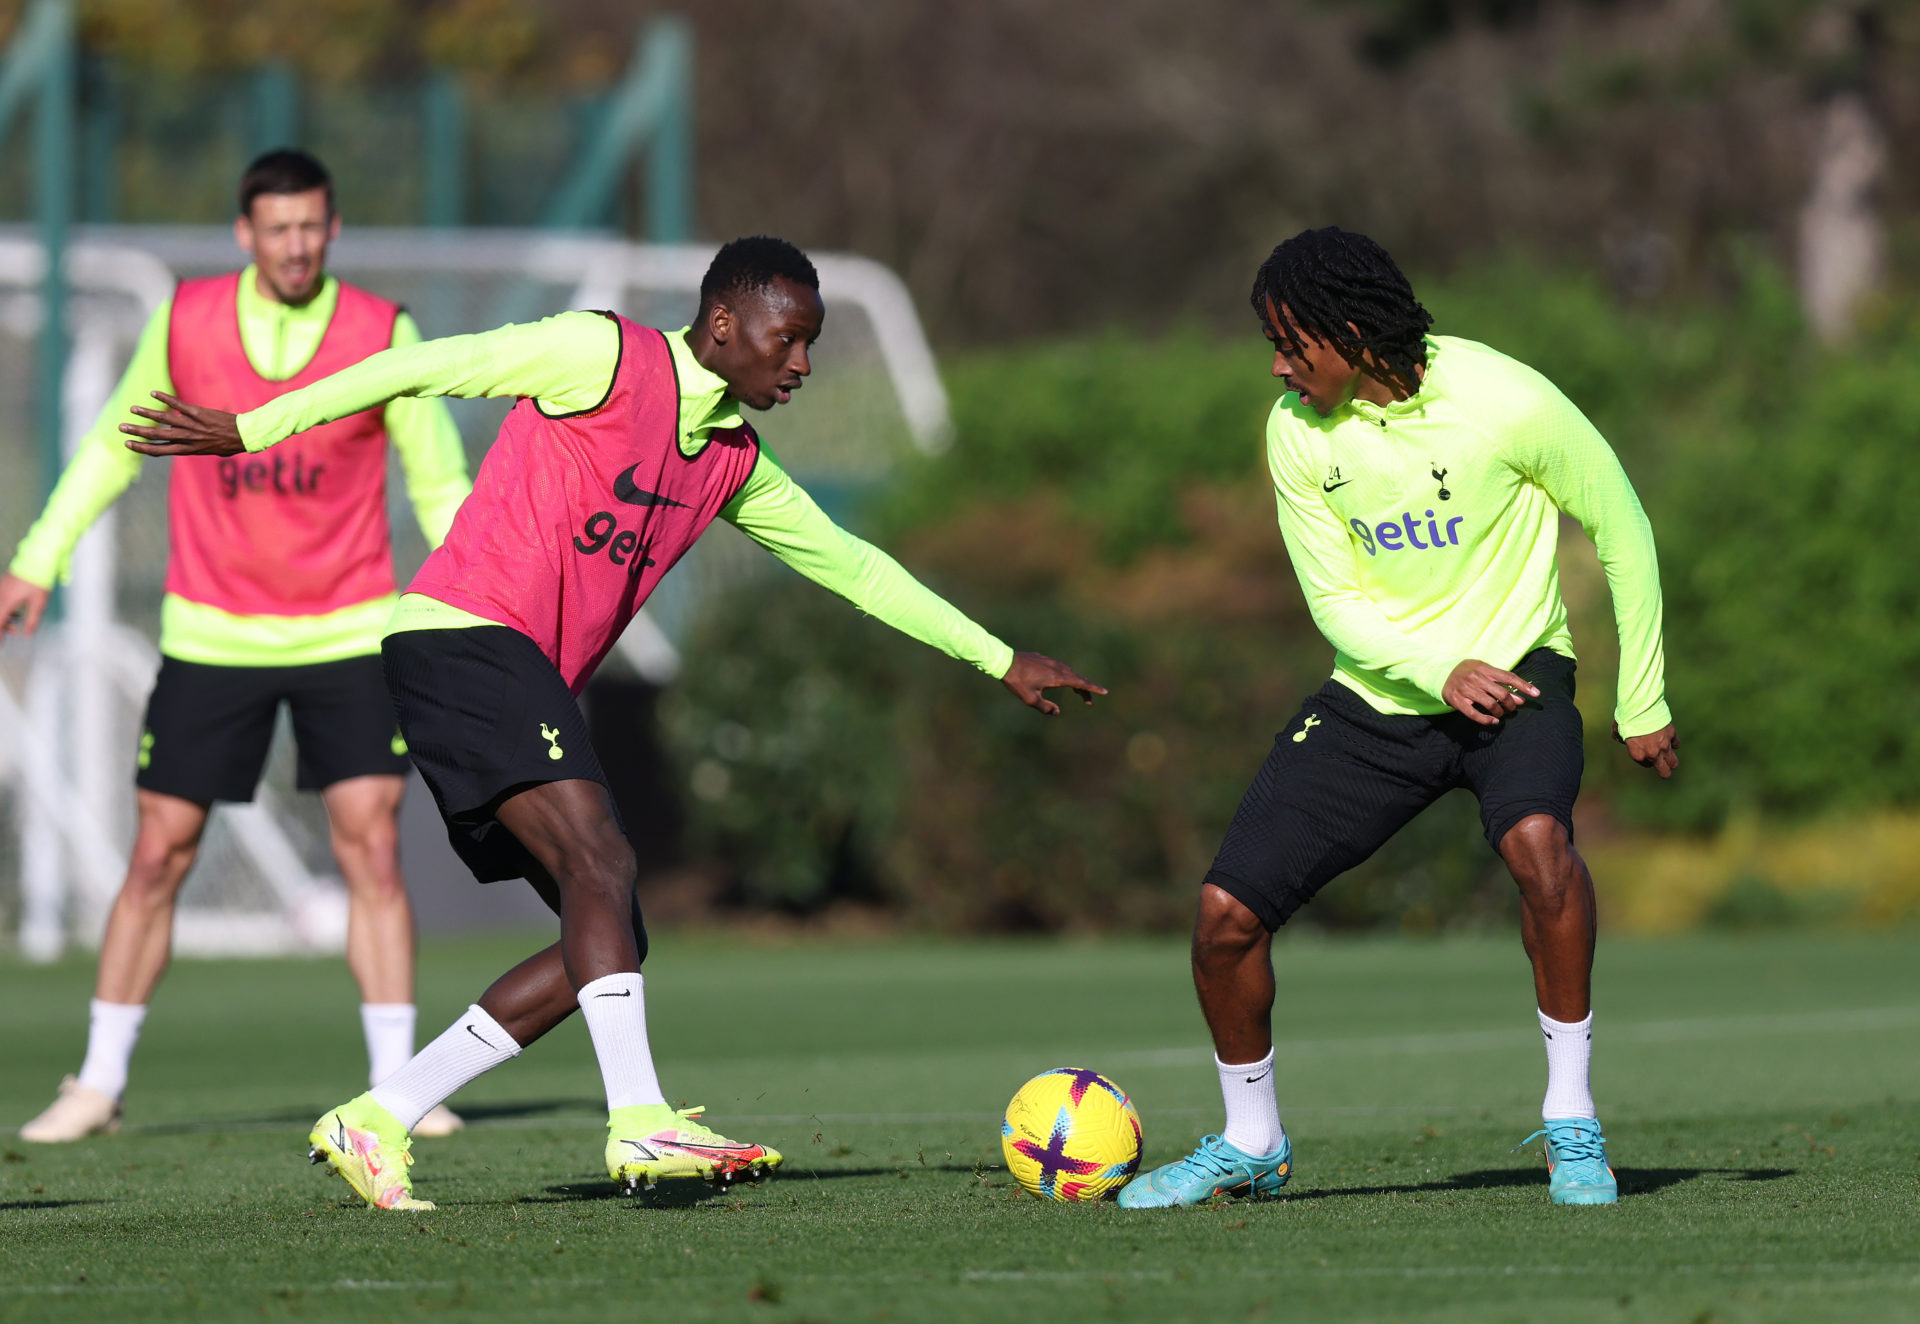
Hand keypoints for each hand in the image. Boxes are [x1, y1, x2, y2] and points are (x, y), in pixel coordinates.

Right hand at [0, 572, 50, 641]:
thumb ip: (32, 620)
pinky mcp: (3, 583)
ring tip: (16, 620)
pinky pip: (0, 599)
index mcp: (6, 602)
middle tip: (13, 631)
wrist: (37, 559)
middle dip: (2, 626)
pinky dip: (5, 607)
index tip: (1, 643)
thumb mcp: (38, 604)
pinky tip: (15, 608)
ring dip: (4, 616)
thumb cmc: (38, 580)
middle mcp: (0, 595)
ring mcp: (0, 588)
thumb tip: (28, 633)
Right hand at [120, 392, 244, 455]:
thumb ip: (192, 447)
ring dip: (147, 414)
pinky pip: (179, 405)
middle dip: (138, 431)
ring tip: (132, 409)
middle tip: (121, 427)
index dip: (142, 448)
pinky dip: (165, 398)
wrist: (244, 435)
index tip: (128, 444)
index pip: (159, 450)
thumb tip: (181, 444)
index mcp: (188, 450)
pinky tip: (153, 393)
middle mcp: (187, 438)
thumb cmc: (228, 445)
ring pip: (165, 419)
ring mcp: (192, 425)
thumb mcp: (208, 451)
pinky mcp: (198, 413)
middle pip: (157, 435)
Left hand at [1000, 651, 1107, 715]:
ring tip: (1078, 692)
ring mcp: (1050, 661)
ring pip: (1068, 671)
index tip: (1104, 692)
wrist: (1004, 661)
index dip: (1092, 688)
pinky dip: (1065, 675)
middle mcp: (1057, 667)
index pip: (1080, 683)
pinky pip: (1059, 667)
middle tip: (1089, 701)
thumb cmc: (1017, 682)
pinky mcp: (1043, 658)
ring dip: (1075, 681)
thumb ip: (1046, 708)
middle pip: (1077, 678)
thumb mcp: (1030, 699)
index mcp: (1057, 677)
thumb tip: (1057, 712)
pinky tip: (1060, 680)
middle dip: (1085, 689)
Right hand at [1442, 658, 1538, 726]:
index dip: (1524, 686)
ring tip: (1502, 713)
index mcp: (1484, 669)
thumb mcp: (1482, 669)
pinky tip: (1493, 721)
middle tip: (1513, 708)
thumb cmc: (1467, 672)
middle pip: (1502, 693)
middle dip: (1512, 703)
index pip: (1509, 677)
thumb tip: (1520, 698)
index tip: (1537, 694)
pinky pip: (1474, 714)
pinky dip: (1486, 720)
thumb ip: (1500, 681)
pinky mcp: (1458, 701)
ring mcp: (1466, 690)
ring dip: (1500, 712)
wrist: (1440, 673)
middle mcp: (1476, 678)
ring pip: (1490, 704)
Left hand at [1614, 721, 1679, 778]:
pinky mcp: (1672, 735)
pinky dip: (1673, 743)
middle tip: (1664, 770)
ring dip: (1672, 762)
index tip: (1645, 754)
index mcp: (1638, 755)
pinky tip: (1669, 739)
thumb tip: (1621, 739)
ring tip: (1670, 760)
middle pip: (1664, 771)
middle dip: (1664, 772)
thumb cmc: (1626, 718)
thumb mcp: (1618, 730)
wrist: (1640, 707)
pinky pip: (1676, 744)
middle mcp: (1652, 754)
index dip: (1646, 760)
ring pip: (1673, 762)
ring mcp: (1664, 745)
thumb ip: (1620, 738)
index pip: (1646, 765)